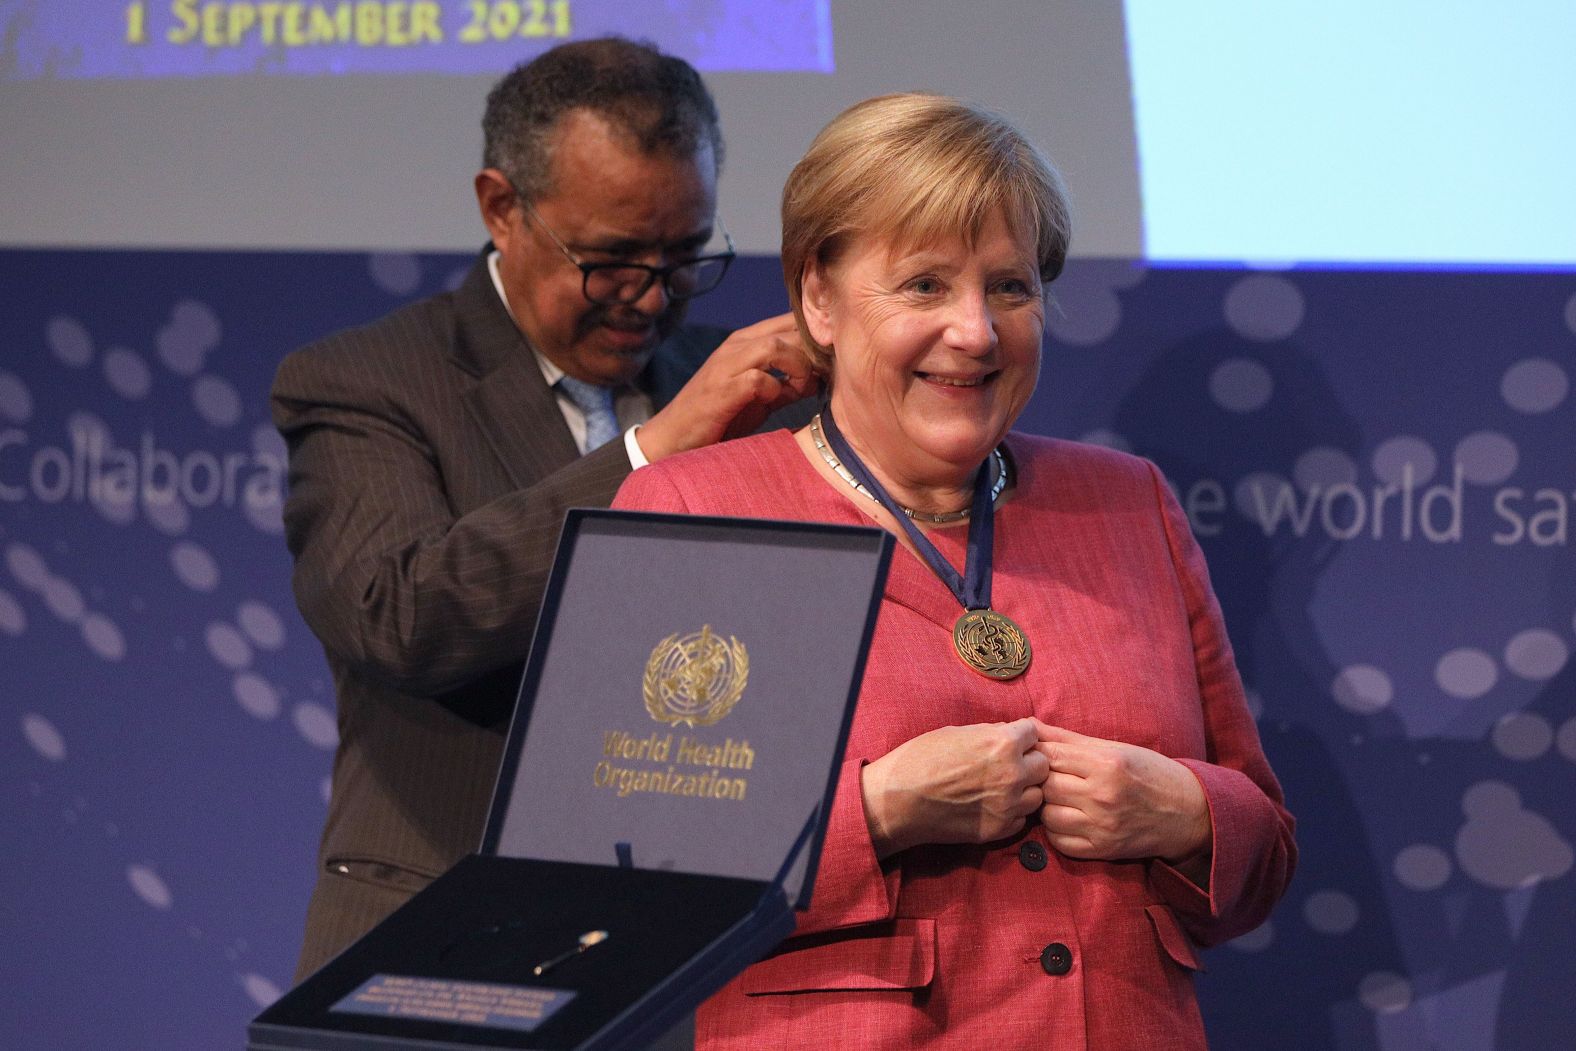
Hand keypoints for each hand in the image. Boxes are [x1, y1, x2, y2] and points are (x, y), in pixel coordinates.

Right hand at [635, 313, 817, 461]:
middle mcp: (735, 346)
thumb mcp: (759, 399)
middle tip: (825, 374)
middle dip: (814, 350)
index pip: (790, 320)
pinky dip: (775, 390)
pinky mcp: (721, 390)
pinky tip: (775, 401)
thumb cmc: (719, 417)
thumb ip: (786, 385)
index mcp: (746, 341)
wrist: (673, 439)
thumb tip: (819, 379)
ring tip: (804, 386)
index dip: (817, 335)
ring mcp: (726, 366)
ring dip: (798, 366)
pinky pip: (758, 379)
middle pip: (788, 329)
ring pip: (774, 346)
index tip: (832, 359)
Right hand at [860, 718, 1049, 858]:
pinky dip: (1012, 812)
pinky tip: (993, 805)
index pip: (1034, 733)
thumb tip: (1009, 734)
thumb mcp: (956, 733)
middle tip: (1010, 764)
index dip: (1021, 735)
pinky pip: (1021, 819)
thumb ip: (990, 734)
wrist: (898, 801)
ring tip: (1003, 787)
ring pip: (1037, 794)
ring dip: (1025, 789)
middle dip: (1029, 761)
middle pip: (1043, 764)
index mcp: (1003, 743)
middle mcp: (1012, 773)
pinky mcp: (999, 829)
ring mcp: (1008, 804)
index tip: (1012, 740)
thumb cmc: (921, 759)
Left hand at [1035, 724, 1211, 871]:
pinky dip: (1056, 830)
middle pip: (1046, 786)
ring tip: (1059, 798)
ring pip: (1048, 815)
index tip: (1036, 755)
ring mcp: (1102, 826)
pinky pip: (1059, 842)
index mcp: (1107, 765)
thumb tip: (1029, 725)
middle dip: (1041, 780)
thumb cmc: (1149, 773)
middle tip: (1046, 777)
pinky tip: (1067, 818)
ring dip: (1047, 806)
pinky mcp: (1103, 850)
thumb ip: (1068, 738)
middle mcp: (1103, 796)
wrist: (1187, 812)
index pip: (1051, 756)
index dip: (1037, 754)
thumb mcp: (1113, 748)